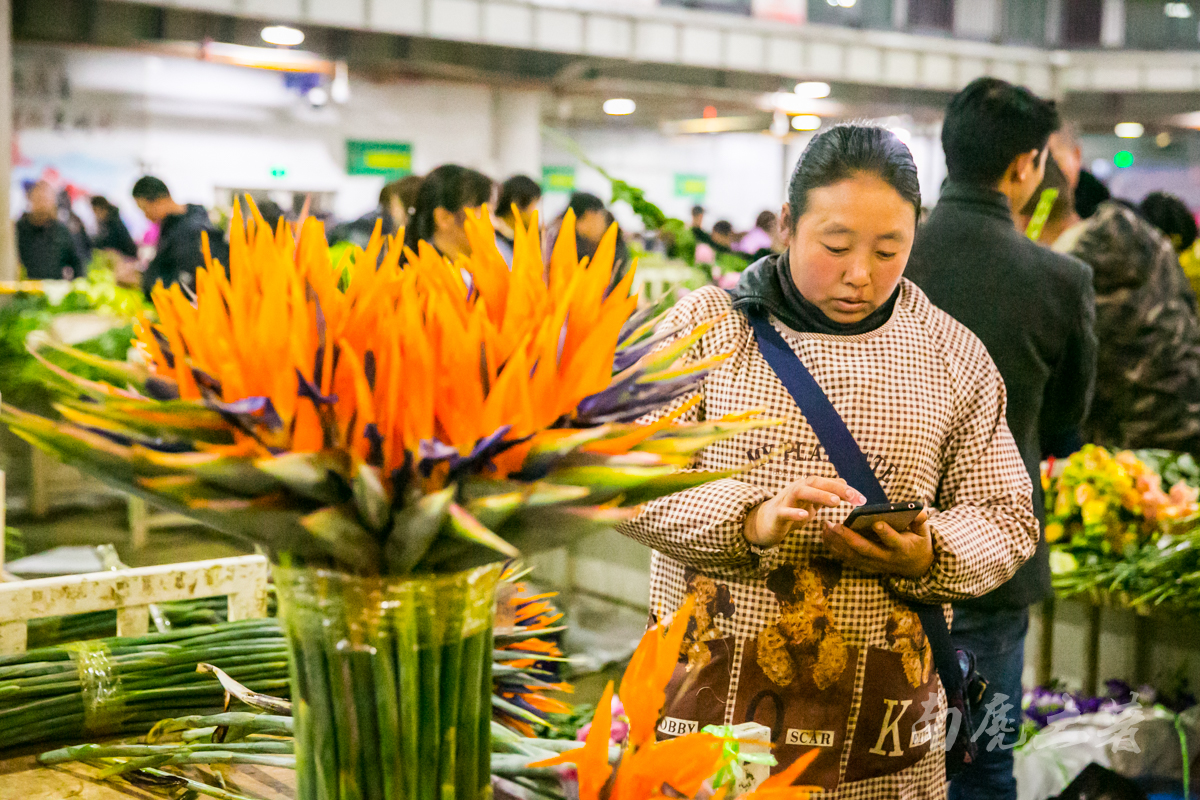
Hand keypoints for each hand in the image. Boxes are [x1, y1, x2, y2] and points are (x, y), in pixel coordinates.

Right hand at [744, 477, 866, 548]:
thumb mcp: (810, 502)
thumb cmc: (789, 510)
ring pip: (802, 492)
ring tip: (835, 502)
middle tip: (854, 497)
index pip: (828, 483)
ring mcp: (786, 501)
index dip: (846, 489)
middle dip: (836, 488)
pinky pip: (784, 511)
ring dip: (819, 495)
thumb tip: (844, 481)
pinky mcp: (776, 514)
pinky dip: (794, 512)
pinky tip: (805, 516)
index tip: (862, 499)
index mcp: (807, 487)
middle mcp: (797, 489)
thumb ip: (826, 492)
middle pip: (816, 482)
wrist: (763, 523)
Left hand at [820, 510, 933, 578]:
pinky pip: (847, 559)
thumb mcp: (923, 532)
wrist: (915, 567)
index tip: (876, 522)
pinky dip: (835, 549)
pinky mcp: (865, 566)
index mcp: (902, 548)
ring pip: (853, 555)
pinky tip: (825, 536)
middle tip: (835, 525)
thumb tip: (919, 511)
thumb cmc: (918, 543)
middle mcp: (886, 558)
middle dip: (849, 538)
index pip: (894, 540)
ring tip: (826, 527)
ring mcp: (874, 564)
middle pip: (866, 549)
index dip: (885, 533)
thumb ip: (920, 521)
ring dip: (837, 543)